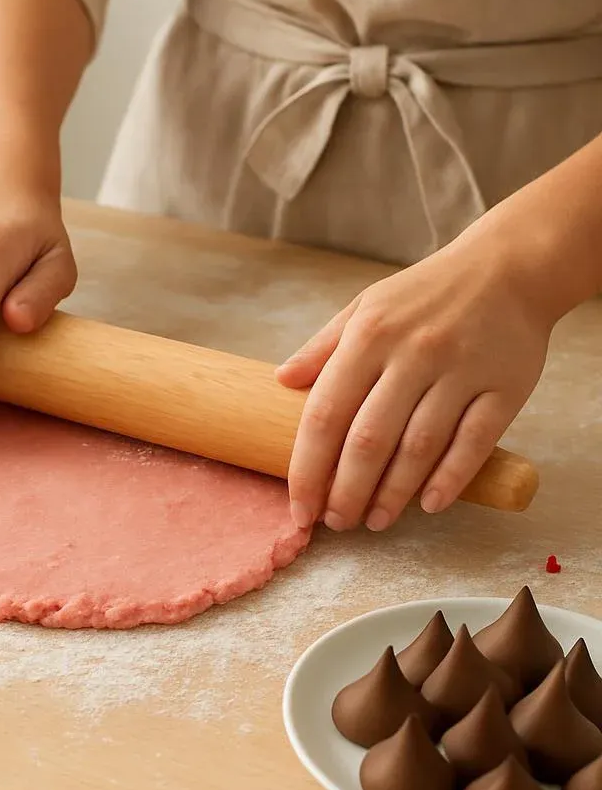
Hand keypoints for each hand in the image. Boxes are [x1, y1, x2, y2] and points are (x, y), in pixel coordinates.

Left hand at [275, 230, 553, 531]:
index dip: (308, 469)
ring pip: (419, 448)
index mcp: (370, 335)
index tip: (299, 508)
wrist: (508, 267)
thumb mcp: (367, 306)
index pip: (326, 415)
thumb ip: (324, 346)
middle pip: (369, 440)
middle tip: (337, 523)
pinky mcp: (504, 388)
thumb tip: (280, 381)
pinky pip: (473, 443)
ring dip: (393, 494)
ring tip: (375, 521)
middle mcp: (413, 354)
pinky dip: (450, 479)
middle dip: (346, 492)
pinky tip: (429, 504)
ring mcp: (460, 372)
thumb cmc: (427, 293)